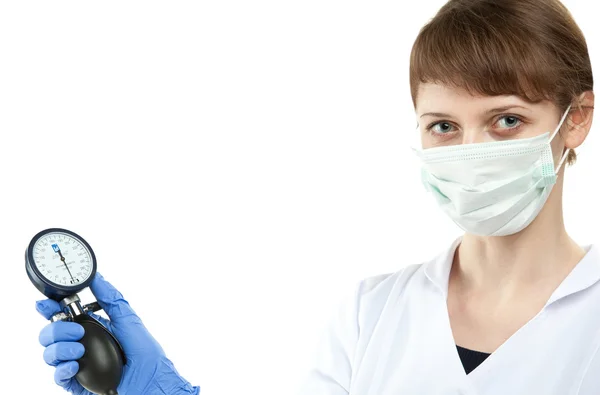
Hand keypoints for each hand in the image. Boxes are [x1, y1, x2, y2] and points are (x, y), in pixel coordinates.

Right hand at [36, 272, 199, 394]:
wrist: (150, 381)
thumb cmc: (146, 352)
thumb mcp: (128, 320)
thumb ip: (111, 298)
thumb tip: (97, 277)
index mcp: (93, 327)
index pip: (64, 316)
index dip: (50, 309)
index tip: (44, 304)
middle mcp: (82, 344)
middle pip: (51, 334)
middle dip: (56, 330)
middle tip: (78, 332)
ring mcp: (79, 364)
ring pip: (50, 354)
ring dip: (59, 349)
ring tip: (80, 351)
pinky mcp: (78, 382)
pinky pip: (58, 376)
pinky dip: (62, 369)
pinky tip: (75, 365)